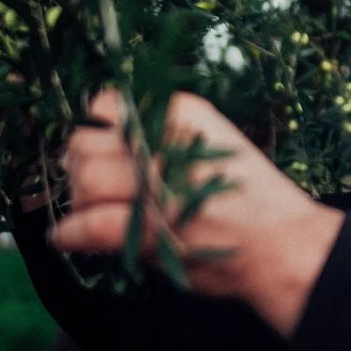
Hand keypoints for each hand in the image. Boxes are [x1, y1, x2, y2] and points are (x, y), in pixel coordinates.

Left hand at [48, 90, 343, 337]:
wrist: (284, 244)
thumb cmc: (249, 197)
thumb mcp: (213, 140)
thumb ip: (163, 133)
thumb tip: (102, 138)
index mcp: (181, 113)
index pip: (107, 105)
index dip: (93, 128)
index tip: (97, 146)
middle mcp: (166, 142)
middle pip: (87, 145)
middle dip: (78, 166)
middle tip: (85, 184)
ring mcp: (158, 185)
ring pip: (85, 182)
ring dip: (77, 199)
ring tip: (85, 211)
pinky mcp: (151, 228)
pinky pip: (90, 224)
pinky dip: (69, 232)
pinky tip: (67, 236)